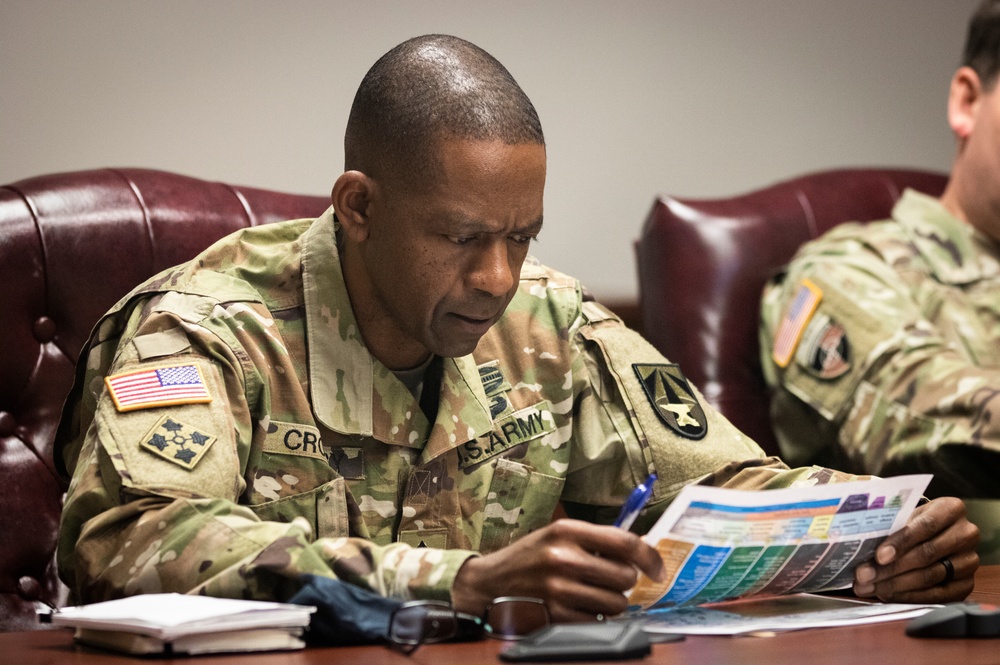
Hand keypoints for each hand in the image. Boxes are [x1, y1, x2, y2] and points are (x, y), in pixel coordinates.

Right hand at [450, 519, 664, 621]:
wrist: (490, 583)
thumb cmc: (530, 558)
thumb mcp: (557, 535)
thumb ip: (595, 539)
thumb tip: (639, 551)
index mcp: (567, 530)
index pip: (624, 542)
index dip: (649, 557)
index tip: (657, 569)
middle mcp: (563, 557)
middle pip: (624, 576)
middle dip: (623, 581)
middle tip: (608, 580)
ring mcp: (559, 589)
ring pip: (616, 603)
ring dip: (611, 602)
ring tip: (592, 594)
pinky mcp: (556, 615)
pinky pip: (598, 622)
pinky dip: (595, 618)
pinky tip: (579, 608)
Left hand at [853, 497, 979, 602]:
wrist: (937, 532)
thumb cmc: (915, 521)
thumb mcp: (906, 514)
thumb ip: (891, 526)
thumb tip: (860, 545)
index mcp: (951, 509)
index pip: (925, 526)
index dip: (901, 542)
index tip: (879, 556)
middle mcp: (966, 534)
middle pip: (926, 554)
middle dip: (891, 568)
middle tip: (864, 576)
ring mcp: (969, 561)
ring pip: (930, 576)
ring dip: (895, 584)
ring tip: (869, 587)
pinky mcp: (966, 584)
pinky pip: (938, 595)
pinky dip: (910, 596)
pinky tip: (888, 595)